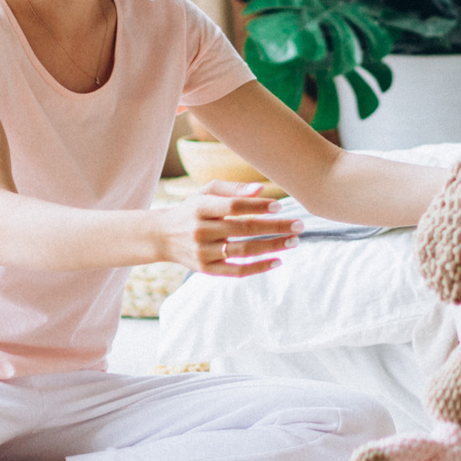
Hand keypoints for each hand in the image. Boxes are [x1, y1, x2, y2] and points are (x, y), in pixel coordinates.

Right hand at [168, 180, 300, 275]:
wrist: (162, 236)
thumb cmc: (192, 209)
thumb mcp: (205, 192)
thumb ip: (233, 189)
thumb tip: (261, 190)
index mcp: (200, 207)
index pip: (234, 206)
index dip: (258, 206)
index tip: (280, 207)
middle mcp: (200, 230)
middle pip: (244, 229)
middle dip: (274, 227)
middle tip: (298, 225)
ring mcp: (203, 252)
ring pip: (243, 250)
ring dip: (272, 246)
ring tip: (293, 241)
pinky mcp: (206, 269)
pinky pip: (236, 271)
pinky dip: (258, 267)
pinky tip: (277, 261)